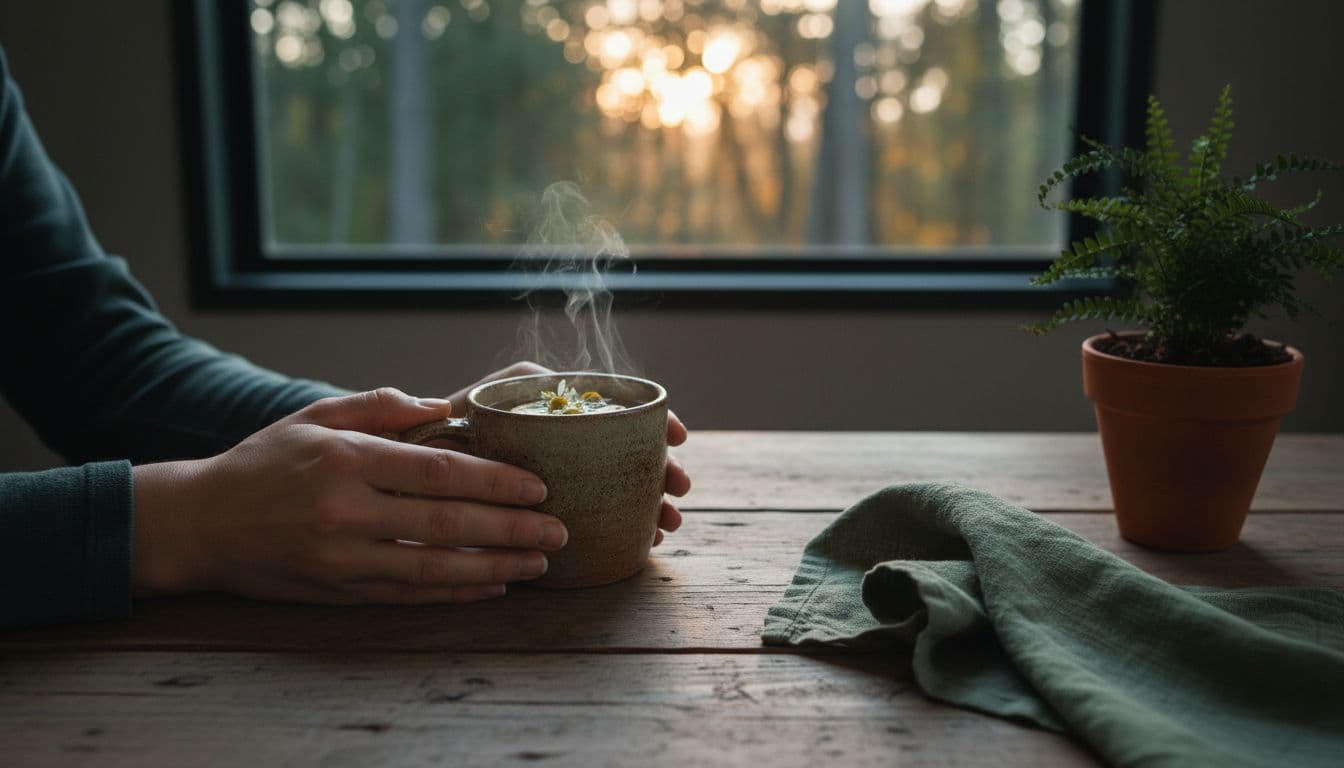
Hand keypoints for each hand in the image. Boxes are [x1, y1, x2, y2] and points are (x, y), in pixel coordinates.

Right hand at [132, 388, 567, 603]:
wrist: (198, 524)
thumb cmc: (263, 463)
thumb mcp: (314, 418)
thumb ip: (379, 408)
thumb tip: (441, 405)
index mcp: (347, 460)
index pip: (438, 472)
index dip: (495, 482)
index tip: (538, 487)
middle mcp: (346, 511)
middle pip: (447, 523)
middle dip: (511, 529)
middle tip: (558, 531)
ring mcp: (341, 558)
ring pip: (434, 568)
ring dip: (494, 568)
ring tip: (538, 564)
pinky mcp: (336, 590)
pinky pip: (408, 595)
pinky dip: (454, 594)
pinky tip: (491, 587)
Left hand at [449, 362, 690, 545]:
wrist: (418, 484)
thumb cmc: (434, 439)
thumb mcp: (451, 410)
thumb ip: (446, 400)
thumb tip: (448, 407)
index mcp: (551, 406)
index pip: (616, 405)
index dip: (654, 419)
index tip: (677, 437)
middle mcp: (565, 441)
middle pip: (628, 450)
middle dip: (662, 469)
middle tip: (680, 489)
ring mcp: (566, 479)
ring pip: (622, 487)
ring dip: (652, 502)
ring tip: (669, 524)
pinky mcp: (557, 515)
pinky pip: (603, 519)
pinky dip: (629, 527)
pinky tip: (646, 541)